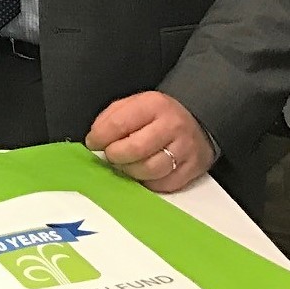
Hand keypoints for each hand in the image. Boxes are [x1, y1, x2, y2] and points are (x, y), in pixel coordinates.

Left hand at [84, 91, 214, 192]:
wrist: (196, 121)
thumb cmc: (158, 115)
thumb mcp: (134, 104)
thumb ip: (111, 118)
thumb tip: (95, 139)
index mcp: (153, 105)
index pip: (120, 123)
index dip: (100, 137)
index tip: (93, 143)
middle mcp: (172, 126)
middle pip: (135, 149)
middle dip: (115, 156)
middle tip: (110, 155)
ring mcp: (185, 149)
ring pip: (150, 170)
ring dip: (130, 171)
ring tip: (125, 165)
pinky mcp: (192, 169)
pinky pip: (163, 184)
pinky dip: (148, 182)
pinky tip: (143, 173)